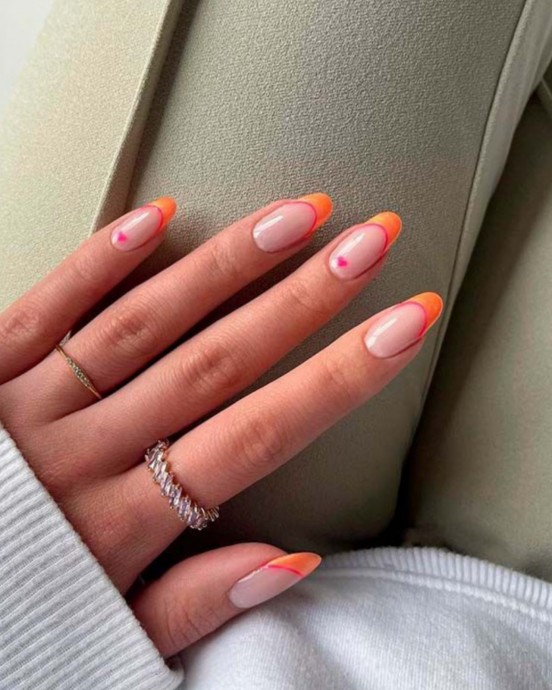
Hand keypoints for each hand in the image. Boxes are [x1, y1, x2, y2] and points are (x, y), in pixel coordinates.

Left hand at [0, 193, 441, 655]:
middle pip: (217, 361)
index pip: (260, 434)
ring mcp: (33, 404)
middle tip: (369, 244)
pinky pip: (48, 305)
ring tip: (297, 216)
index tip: (403, 327)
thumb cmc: (20, 609)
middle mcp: (86, 452)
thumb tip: (293, 563)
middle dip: (304, 299)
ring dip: (227, 264)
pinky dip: (102, 259)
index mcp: (125, 521)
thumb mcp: (112, 630)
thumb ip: (198, 602)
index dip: (341, 378)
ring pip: (146, 321)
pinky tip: (157, 215)